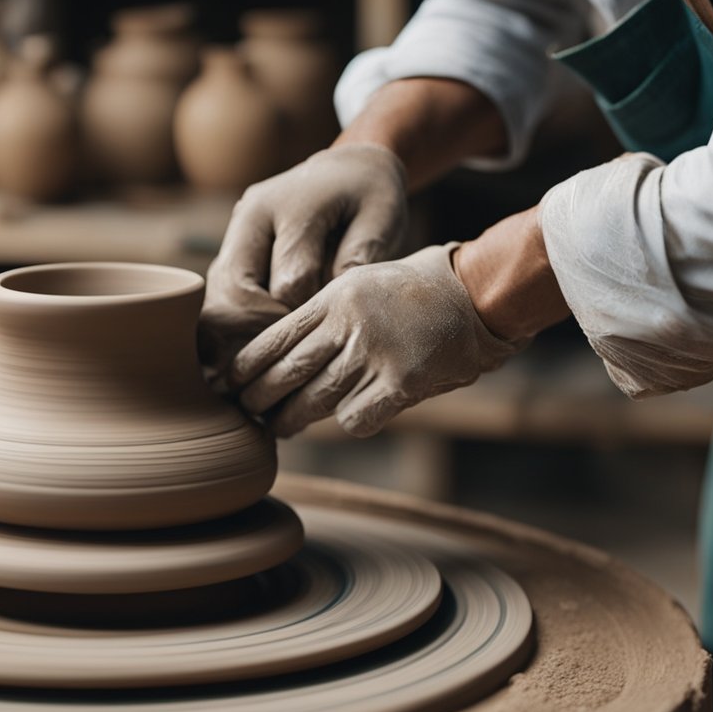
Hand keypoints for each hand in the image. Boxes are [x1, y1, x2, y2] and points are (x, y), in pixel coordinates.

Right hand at [200, 143, 407, 372]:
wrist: (347, 167)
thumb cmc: (370, 195)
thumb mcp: (381, 217)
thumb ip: (360, 257)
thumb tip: (330, 310)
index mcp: (289, 204)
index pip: (289, 279)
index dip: (310, 318)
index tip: (328, 340)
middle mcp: (249, 217)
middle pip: (234, 290)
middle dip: (261, 333)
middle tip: (292, 360)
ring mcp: (233, 237)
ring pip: (216, 299)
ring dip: (239, 337)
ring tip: (270, 368)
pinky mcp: (230, 255)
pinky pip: (218, 301)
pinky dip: (234, 332)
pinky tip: (257, 358)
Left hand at [228, 243, 526, 437]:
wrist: (478, 291)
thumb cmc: (419, 289)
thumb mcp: (363, 283)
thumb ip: (328, 314)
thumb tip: (287, 354)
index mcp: (336, 298)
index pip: (276, 338)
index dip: (249, 366)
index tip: (233, 382)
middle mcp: (350, 325)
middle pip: (288, 372)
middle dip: (261, 398)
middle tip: (249, 412)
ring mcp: (375, 353)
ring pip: (315, 399)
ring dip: (293, 420)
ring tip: (282, 429)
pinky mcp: (403, 382)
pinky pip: (356, 416)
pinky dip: (350, 421)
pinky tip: (351, 419)